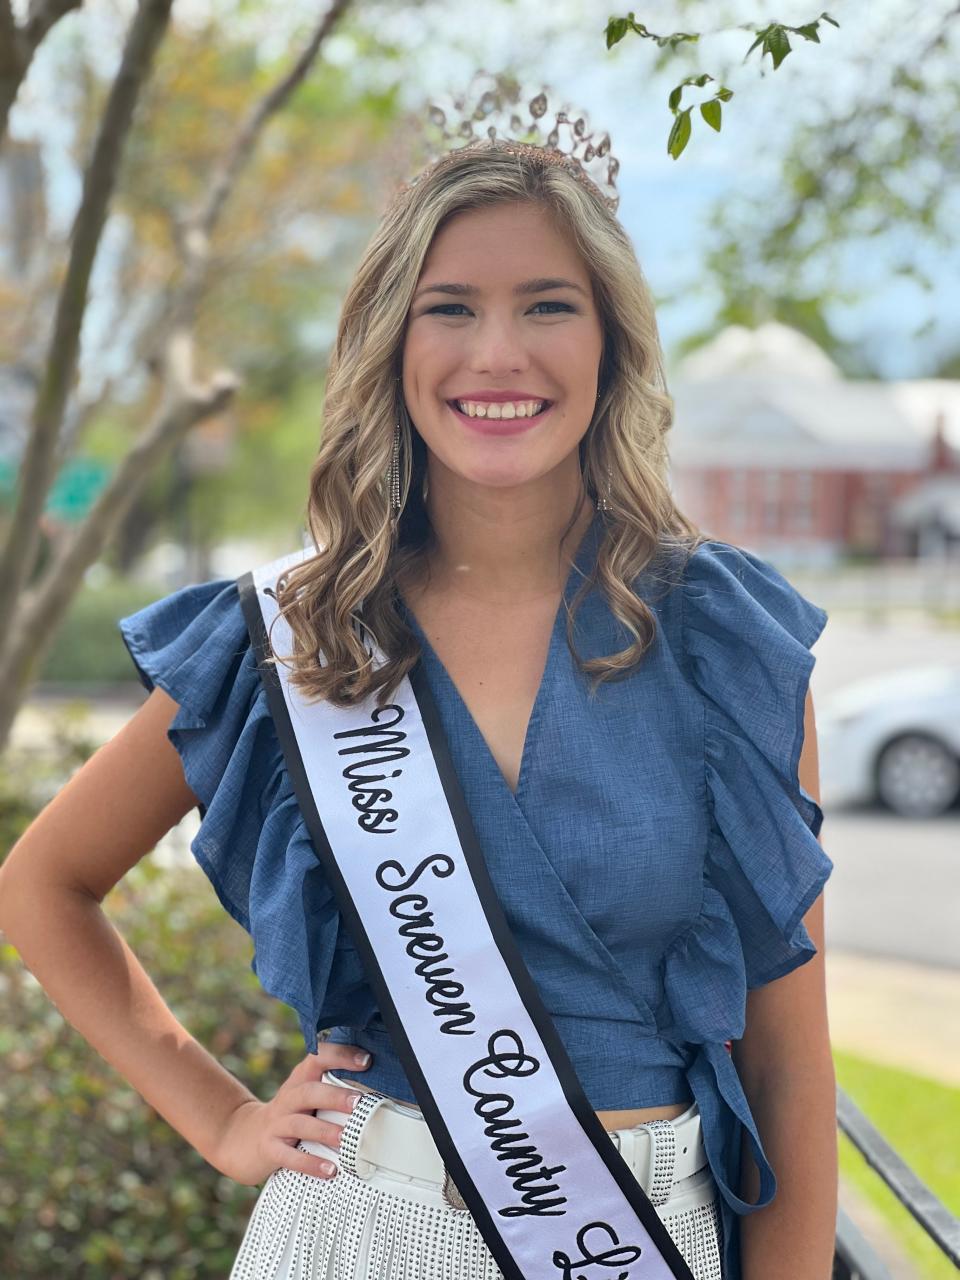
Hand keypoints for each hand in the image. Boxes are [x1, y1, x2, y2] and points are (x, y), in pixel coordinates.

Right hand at [213, 1042, 372, 1185]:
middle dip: (335, 1096)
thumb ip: (333, 1088)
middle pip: (309, 1092)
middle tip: (358, 1103)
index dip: (340, 1056)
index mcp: (300, 1081)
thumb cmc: (289, 1116)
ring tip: (346, 1138)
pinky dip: (310, 1164)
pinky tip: (330, 1170)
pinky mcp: (270, 1149)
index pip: (318, 1059)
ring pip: (300, 1124)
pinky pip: (290, 1157)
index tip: (365, 1060)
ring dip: (326, 1131)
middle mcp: (288, 1098)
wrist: (243, 1138)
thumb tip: (377, 1088)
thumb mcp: (306, 1096)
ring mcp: (277, 1124)